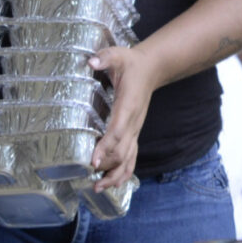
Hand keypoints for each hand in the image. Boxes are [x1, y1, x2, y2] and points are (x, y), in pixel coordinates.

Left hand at [85, 41, 162, 189]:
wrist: (152, 68)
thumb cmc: (131, 63)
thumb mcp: (117, 55)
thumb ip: (104, 58)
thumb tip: (91, 61)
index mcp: (128, 106)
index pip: (117, 132)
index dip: (106, 148)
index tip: (93, 161)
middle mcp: (134, 123)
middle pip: (123, 152)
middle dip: (107, 167)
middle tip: (89, 178)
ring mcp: (136, 130)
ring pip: (129, 159)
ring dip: (115, 176)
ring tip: (98, 187)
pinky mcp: (135, 133)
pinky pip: (131, 158)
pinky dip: (123, 172)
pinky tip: (110, 183)